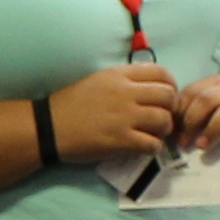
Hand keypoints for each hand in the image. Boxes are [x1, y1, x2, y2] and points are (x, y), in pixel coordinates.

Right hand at [41, 61, 182, 160]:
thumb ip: (124, 81)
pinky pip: (153, 144)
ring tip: (154, 133)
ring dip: (164, 129)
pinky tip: (145, 146)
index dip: (171, 85)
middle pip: (168, 96)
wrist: (49, 126)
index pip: (161, 72)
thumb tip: (150, 88)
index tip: (167, 97)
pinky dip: (154, 147)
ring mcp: (124, 117)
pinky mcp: (121, 140)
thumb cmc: (71, 103)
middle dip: (170, 108)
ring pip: (164, 120)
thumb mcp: (99, 80)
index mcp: (119, 75)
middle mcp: (125, 93)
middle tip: (163, 118)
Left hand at [171, 72, 219, 156]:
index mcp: (214, 84)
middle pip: (208, 99)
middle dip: (192, 121)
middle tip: (184, 142)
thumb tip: (167, 129)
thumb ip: (190, 115)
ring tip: (201, 146)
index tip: (171, 132)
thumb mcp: (208, 114)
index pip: (192, 92)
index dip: (180, 112)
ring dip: (212, 128)